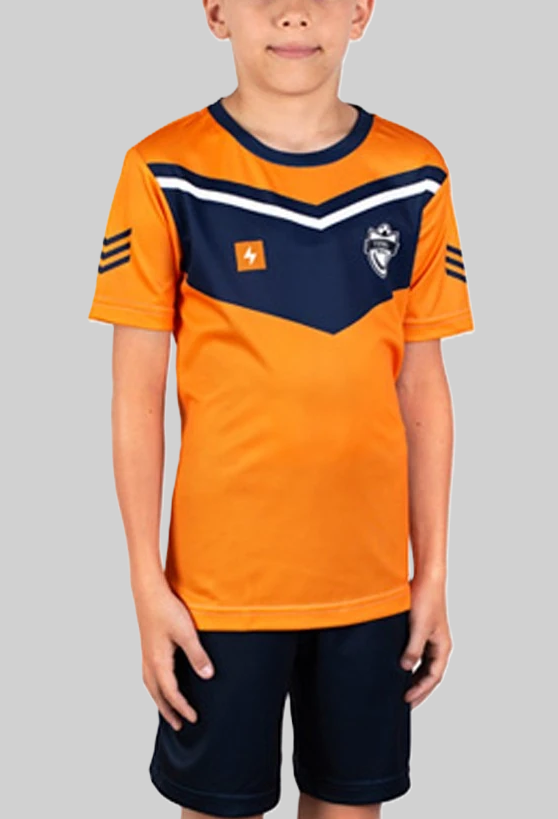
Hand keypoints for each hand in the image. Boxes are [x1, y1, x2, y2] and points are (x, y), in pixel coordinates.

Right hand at [133, 575, 214, 730]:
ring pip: (151, 686)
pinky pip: (149, 675)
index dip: (183, 708)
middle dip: (168, 711)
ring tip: (168, 709)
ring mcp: (146, 655)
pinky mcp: (147, 647)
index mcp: (159, 662)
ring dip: (160, 700)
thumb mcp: (186, 633)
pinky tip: (161, 683)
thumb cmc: (166, 609)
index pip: (171, 694)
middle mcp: (149, 662)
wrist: (148, 592)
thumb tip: (208, 676)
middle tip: (179, 725)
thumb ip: (197, 655)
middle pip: (158, 695)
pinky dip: (155, 686)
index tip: (194, 719)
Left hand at [400, 573, 452, 707]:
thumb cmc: (427, 599)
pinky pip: (416, 654)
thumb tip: (405, 667)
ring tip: (399, 689)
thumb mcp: (419, 627)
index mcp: (443, 647)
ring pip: (422, 665)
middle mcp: (438, 645)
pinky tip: (397, 668)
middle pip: (429, 674)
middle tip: (403, 703)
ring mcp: (430, 638)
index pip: (433, 677)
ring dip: (413, 678)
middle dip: (417, 689)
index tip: (406, 700)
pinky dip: (408, 664)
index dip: (420, 690)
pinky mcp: (420, 631)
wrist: (426, 578)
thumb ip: (413, 649)